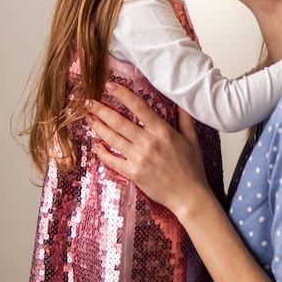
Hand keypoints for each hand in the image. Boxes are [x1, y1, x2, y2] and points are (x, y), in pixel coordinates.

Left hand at [85, 82, 209, 219]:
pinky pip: (112, 160)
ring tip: (89, 119)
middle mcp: (148, 142)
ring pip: (112, 138)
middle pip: (119, 121)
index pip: (139, 107)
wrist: (189, 196)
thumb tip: (181, 102)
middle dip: (101, 110)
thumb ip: (185, 119)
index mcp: (163, 131)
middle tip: (89, 102)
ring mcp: (139, 158)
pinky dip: (101, 152)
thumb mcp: (192, 139)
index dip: (122, 94)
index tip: (109, 86)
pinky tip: (95, 145)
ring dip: (98, 127)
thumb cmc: (192, 168)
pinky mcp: (133, 173)